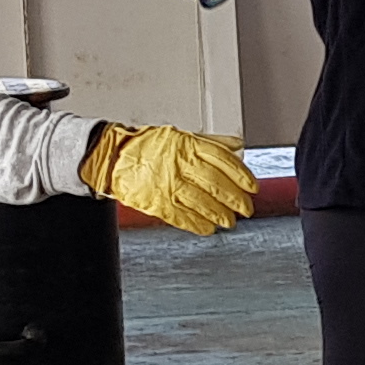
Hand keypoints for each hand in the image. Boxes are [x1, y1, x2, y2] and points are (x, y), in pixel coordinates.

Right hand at [79, 124, 258, 234]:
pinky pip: (181, 216)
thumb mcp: (181, 136)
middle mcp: (180, 164)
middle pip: (216, 184)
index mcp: (187, 145)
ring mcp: (168, 184)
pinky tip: (207, 228)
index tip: (252, 187)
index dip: (241, 175)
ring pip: (202, 202)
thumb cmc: (148, 146)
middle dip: (235, 199)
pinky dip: (197, 224)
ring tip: (229, 221)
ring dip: (220, 214)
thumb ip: (211, 142)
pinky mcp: (156, 201)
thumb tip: (238, 145)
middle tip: (245, 208)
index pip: (223, 160)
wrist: (113, 156)